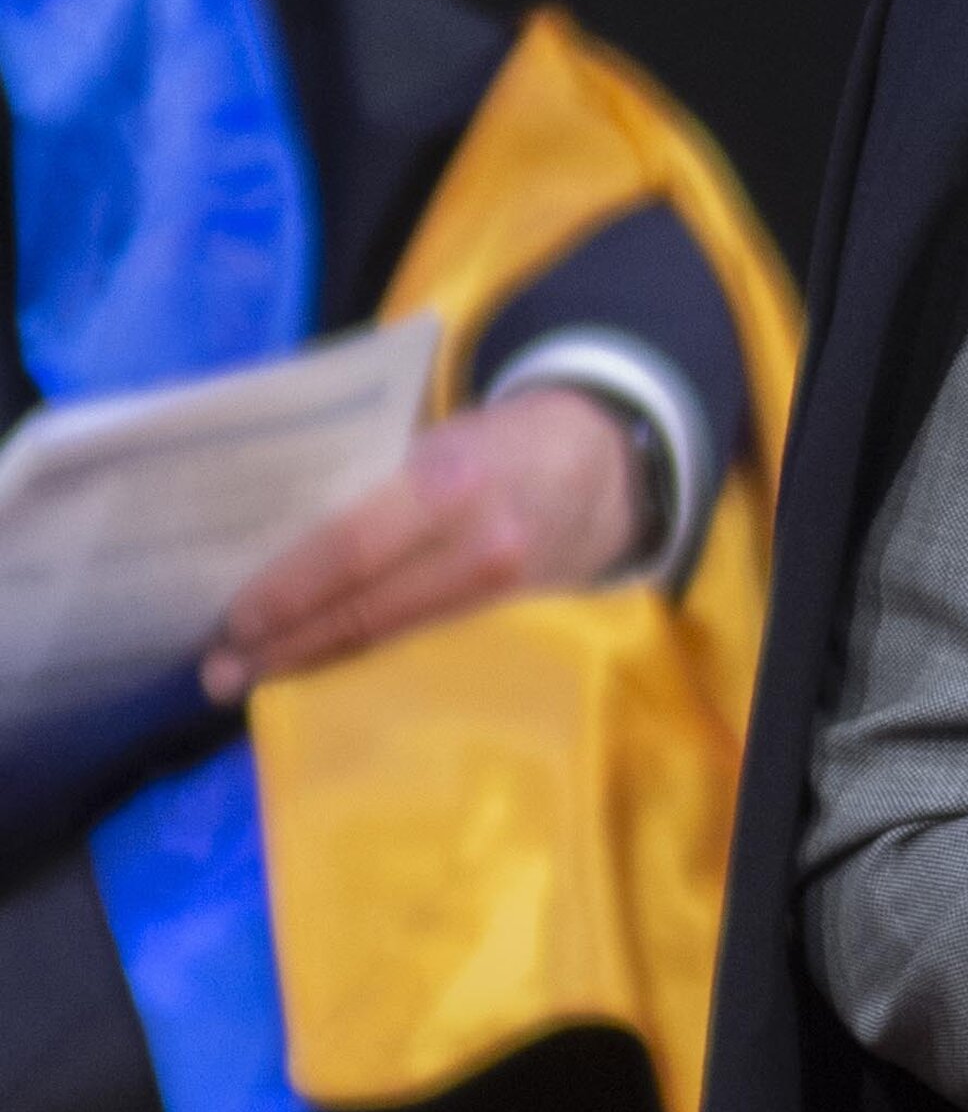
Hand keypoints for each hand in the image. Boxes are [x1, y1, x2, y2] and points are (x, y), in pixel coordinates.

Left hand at [203, 386, 650, 704]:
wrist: (605, 468)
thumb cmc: (496, 440)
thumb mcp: (437, 433)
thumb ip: (371, 477)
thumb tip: (269, 530)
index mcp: (450, 479)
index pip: (351, 547)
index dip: (289, 591)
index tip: (233, 620)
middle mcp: (479, 545)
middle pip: (364, 610)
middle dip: (286, 645)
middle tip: (219, 673)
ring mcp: (499, 594)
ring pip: (387, 638)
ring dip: (312, 661)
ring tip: (252, 678)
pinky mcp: (507, 623)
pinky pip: (417, 645)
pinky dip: (359, 660)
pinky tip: (314, 669)